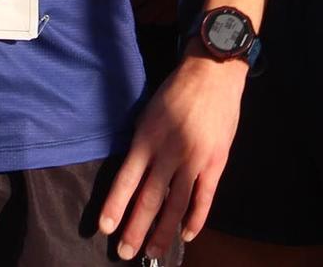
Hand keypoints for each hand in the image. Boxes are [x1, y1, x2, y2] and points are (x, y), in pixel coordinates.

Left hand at [98, 54, 247, 261]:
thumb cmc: (176, 92)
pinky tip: (186, 235)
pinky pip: (204, 197)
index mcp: (148, 138)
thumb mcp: (148, 113)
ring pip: (176, 204)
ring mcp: (195, 159)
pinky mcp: (216, 162)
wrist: (213, 74)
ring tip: (152, 252)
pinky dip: (195, 219)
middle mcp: (170, 152)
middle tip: (124, 253)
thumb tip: (131, 176)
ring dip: (163, 232)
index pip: (128, 180)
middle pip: (151, 199)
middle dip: (136, 228)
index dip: (116, 205)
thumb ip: (141, 144)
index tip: (106, 228)